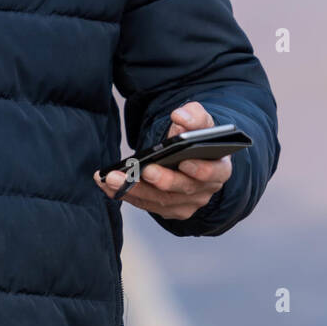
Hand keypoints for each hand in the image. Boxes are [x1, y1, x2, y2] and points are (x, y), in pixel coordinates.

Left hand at [94, 102, 230, 220]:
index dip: (200, 170)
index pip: (213, 173)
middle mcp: (204, 191)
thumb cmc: (196, 137)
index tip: (184, 161)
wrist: (189, 155)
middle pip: (182, 189)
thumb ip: (194, 116)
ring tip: (110, 178)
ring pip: (160, 201)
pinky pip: (145, 204)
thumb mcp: (200, 122)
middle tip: (141, 169)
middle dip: (160, 180)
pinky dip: (126, 194)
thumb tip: (180, 116)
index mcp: (219, 168)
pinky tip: (107, 184)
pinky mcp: (167, 209)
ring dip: (134, 189)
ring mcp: (186, 204)